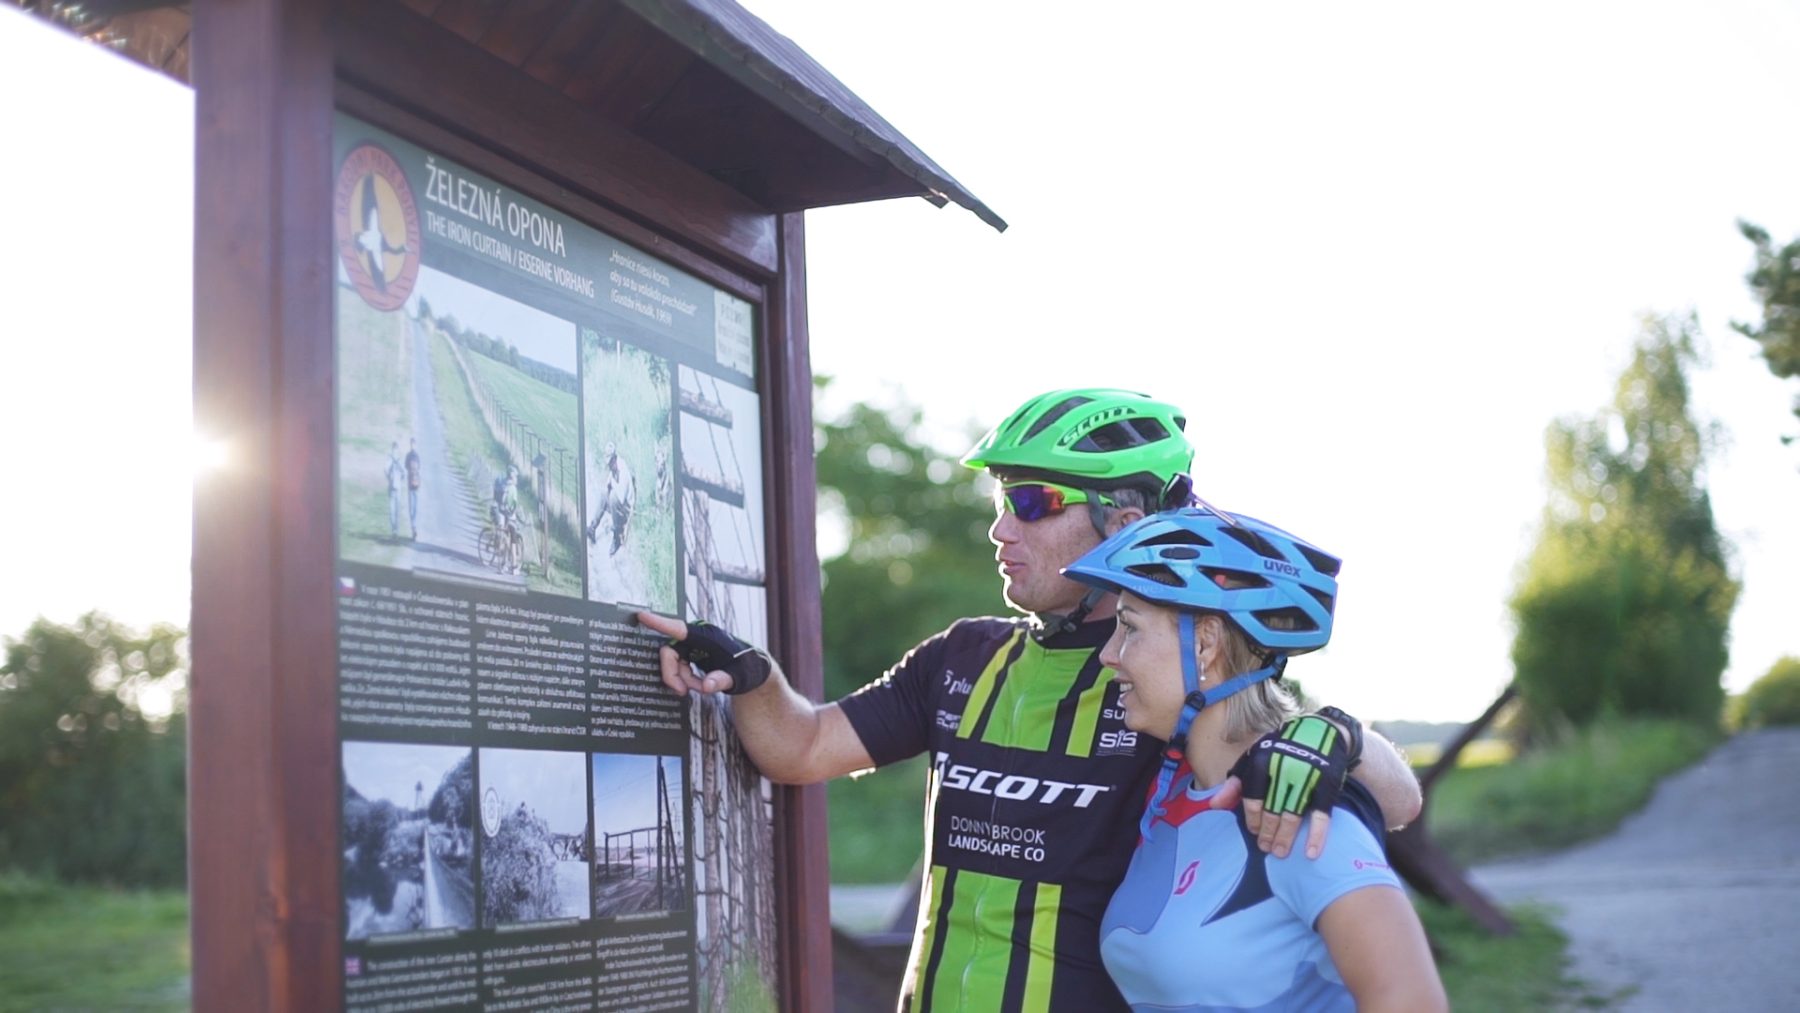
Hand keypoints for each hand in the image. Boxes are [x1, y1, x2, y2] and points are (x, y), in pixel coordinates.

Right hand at [636, 611, 737, 695]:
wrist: (752, 669)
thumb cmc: (747, 668)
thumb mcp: (739, 677)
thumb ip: (722, 680)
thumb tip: (707, 686)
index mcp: (707, 636)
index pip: (679, 629)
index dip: (659, 623)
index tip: (641, 616)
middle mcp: (697, 637)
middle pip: (669, 652)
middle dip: (673, 674)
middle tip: (683, 691)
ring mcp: (693, 645)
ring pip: (672, 662)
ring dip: (682, 679)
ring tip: (702, 688)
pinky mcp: (692, 653)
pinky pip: (678, 666)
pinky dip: (685, 679)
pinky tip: (699, 685)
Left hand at [1224, 713, 1356, 859]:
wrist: (1321, 731)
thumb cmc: (1280, 749)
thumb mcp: (1254, 758)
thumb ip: (1235, 782)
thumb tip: (1213, 806)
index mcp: (1262, 760)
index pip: (1252, 798)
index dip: (1252, 819)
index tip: (1253, 832)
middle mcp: (1282, 768)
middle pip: (1271, 810)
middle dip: (1267, 833)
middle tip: (1265, 848)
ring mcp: (1306, 777)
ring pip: (1292, 815)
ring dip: (1285, 838)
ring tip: (1280, 852)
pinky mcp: (1327, 785)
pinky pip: (1321, 816)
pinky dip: (1316, 836)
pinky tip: (1309, 852)